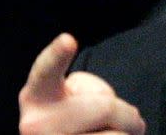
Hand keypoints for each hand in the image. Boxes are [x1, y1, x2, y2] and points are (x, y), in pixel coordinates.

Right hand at [18, 33, 145, 133]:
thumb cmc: (74, 117)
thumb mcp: (73, 97)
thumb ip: (93, 97)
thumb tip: (130, 124)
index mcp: (36, 96)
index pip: (46, 72)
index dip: (56, 54)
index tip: (68, 40)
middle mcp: (36, 126)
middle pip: (105, 108)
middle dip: (126, 114)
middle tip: (126, 120)